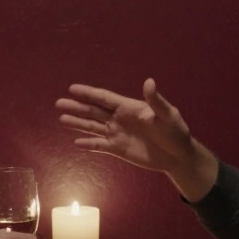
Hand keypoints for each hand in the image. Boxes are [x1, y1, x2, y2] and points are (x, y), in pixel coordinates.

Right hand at [57, 79, 218, 199]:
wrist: (178, 156)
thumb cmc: (176, 132)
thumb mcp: (168, 115)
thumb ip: (156, 101)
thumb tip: (149, 82)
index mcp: (129, 107)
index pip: (105, 98)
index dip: (89, 93)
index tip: (72, 88)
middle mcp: (120, 119)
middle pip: (94, 111)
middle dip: (77, 107)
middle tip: (59, 103)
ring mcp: (118, 134)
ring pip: (93, 127)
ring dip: (78, 123)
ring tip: (62, 119)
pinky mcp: (119, 149)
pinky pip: (100, 146)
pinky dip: (88, 144)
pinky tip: (76, 142)